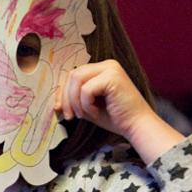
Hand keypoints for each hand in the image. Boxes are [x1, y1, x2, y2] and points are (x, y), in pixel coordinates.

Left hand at [55, 59, 183, 162]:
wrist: (136, 126)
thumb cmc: (115, 118)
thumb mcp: (89, 106)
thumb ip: (75, 99)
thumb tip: (56, 103)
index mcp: (101, 69)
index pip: (73, 74)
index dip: (63, 92)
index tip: (60, 109)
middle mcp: (107, 64)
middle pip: (73, 75)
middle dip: (66, 97)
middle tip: (70, 116)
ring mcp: (111, 69)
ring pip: (77, 80)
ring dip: (75, 101)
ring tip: (83, 115)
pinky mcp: (112, 77)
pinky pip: (86, 89)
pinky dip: (86, 105)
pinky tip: (96, 113)